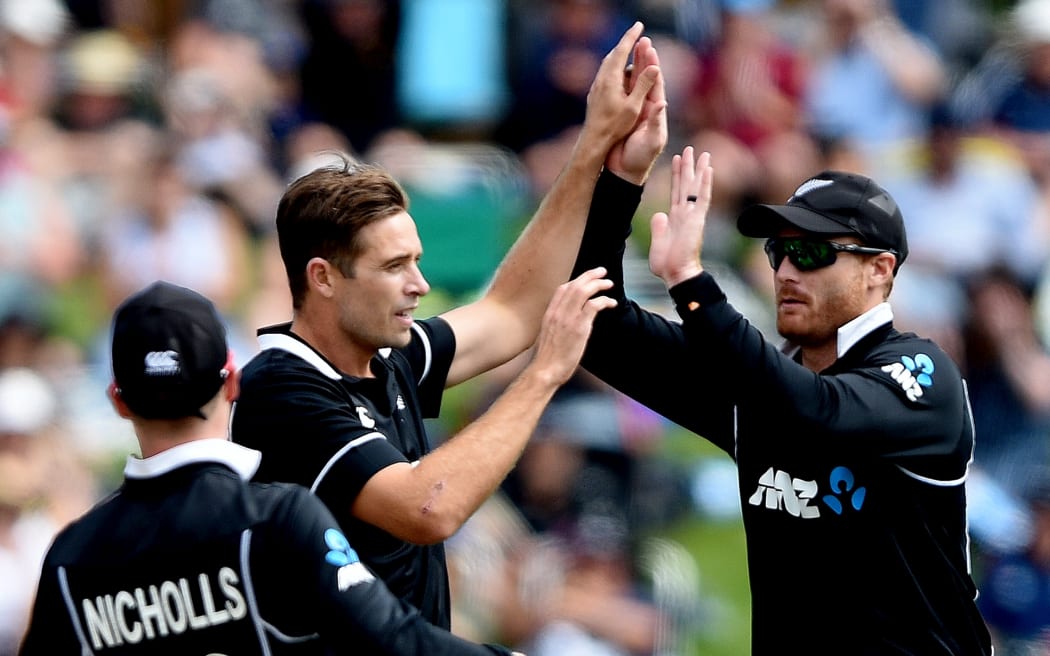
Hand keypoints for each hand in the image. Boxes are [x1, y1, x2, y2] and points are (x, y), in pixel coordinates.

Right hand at [529, 268, 616, 385]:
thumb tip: (568, 324)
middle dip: (590, 275)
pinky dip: (605, 300)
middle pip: (574, 285)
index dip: (576, 280)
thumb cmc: (548, 359)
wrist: (545, 370)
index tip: (586, 278)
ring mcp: (568, 318)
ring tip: (609, 283)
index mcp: (549, 313)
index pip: (562, 288)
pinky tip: (611, 303)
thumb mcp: (548, 336)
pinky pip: (594, 305)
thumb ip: (557, 325)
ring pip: (584, 291)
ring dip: (598, 284)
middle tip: (602, 271)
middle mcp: (557, 312)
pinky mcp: (579, 327)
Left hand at [581, 22, 659, 153]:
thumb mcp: (634, 106)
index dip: (631, 37)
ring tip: (626, 48)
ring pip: (607, 63)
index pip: (622, 50)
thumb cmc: (615, 126)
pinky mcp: (594, 94)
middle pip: (613, 54)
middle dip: (625, 42)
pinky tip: (615, 71)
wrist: (593, 141)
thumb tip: (655, 66)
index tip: (640, 25)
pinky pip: (604, 73)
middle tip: (635, 33)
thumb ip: (643, 85)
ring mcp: (596, 87)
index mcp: (611, 79)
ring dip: (618, 53)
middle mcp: (601, 79)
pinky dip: (613, 65)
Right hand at [605, 36, 667, 184]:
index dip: (653, 66)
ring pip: (633, 83)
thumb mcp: (652, 141)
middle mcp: (646, 108)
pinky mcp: (621, 115)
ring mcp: (633, 111)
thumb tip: (662, 102)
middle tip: (641, 41)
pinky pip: (621, 93)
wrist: (623, 172)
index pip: (656, 84)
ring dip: (632, 65)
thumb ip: (656, 122)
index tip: (650, 49)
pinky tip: (615, 68)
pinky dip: (619, 79)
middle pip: (646, 79)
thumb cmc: (640, 159)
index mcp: (656, 112)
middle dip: (644, 59)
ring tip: (629, 48)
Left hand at [649, 147, 712, 287]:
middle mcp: (685, 214)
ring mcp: (692, 216)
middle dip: (687, 166)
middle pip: (686, 185)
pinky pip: (702, 198)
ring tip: (700, 153)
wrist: (676, 274)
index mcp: (674, 218)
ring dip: (697, 170)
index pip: (676, 191)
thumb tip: (659, 214)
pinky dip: (705, 183)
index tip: (677, 158)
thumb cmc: (667, 264)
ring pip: (695, 187)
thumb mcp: (658, 241)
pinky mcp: (698, 220)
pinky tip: (708, 169)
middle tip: (689, 149)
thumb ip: (658, 227)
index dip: (676, 175)